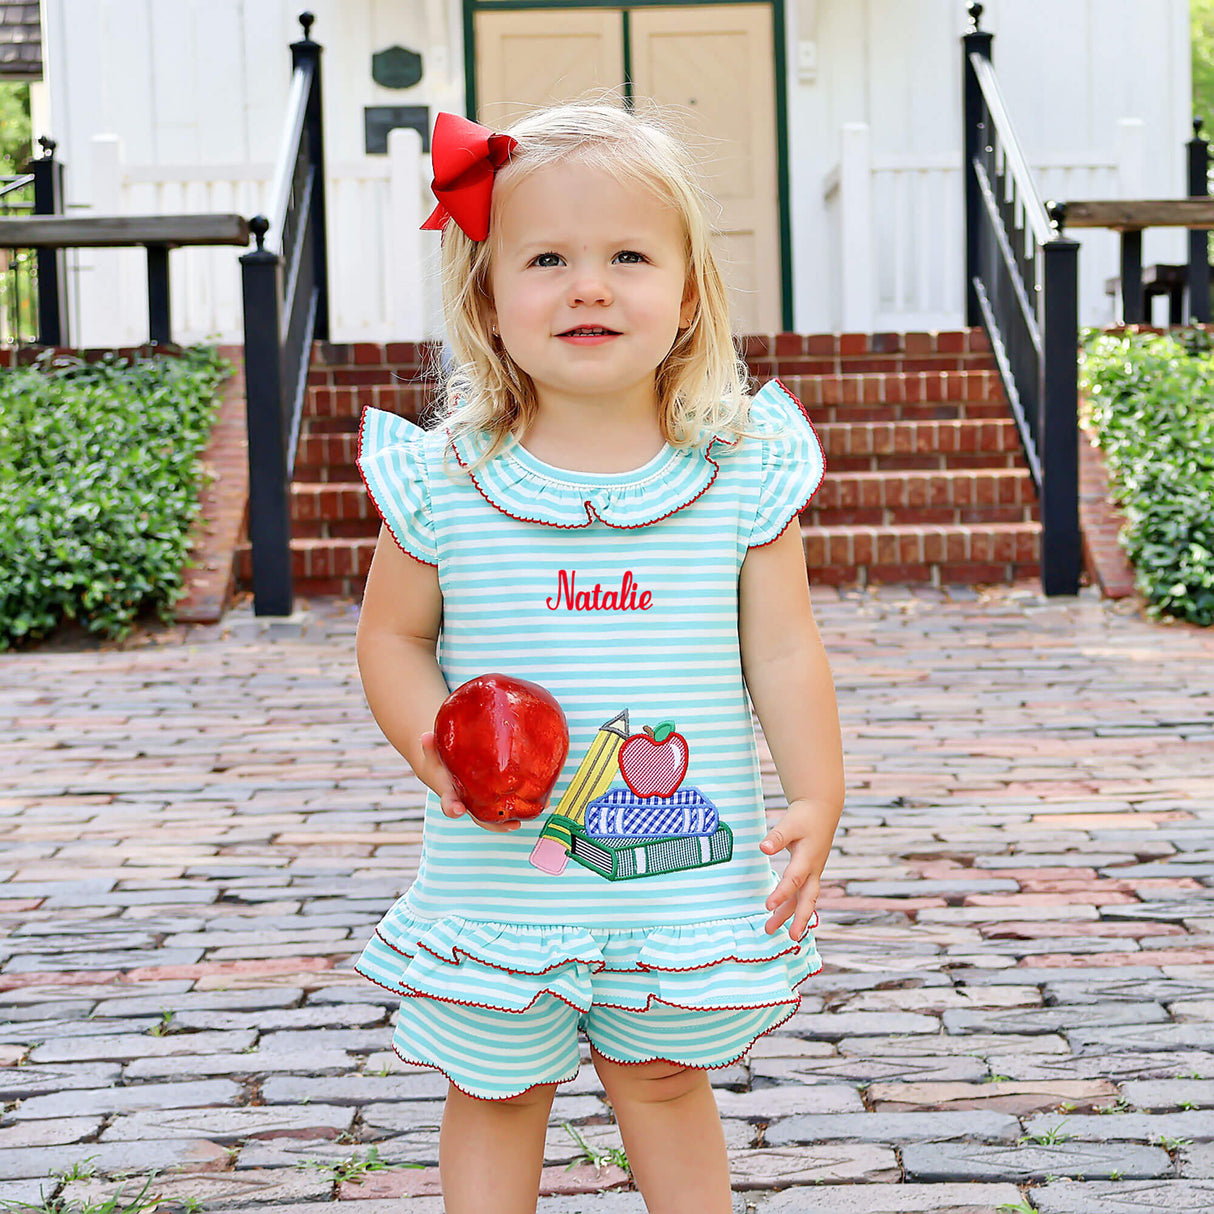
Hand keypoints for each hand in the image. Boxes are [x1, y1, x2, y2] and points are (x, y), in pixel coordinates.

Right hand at [418, 731, 521, 832]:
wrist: (444, 769)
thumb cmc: (440, 762)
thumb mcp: (433, 754)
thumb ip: (430, 747)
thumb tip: (425, 736)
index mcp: (451, 794)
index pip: (450, 804)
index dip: (453, 808)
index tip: (458, 810)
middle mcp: (469, 804)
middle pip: (481, 819)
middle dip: (496, 824)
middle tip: (512, 825)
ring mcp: (483, 804)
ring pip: (499, 816)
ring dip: (515, 817)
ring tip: (531, 815)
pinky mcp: (495, 798)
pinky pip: (509, 804)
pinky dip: (525, 804)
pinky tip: (544, 800)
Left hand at [759, 799, 833, 939]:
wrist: (822, 811)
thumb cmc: (805, 817)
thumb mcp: (790, 822)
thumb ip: (777, 837)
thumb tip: (763, 848)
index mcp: (808, 858)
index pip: (793, 880)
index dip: (781, 893)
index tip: (767, 906)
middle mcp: (813, 869)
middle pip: (807, 898)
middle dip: (798, 918)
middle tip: (791, 938)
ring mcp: (813, 873)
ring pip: (803, 899)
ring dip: (789, 915)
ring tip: (771, 929)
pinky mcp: (809, 873)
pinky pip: (802, 893)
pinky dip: (792, 906)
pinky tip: (780, 915)